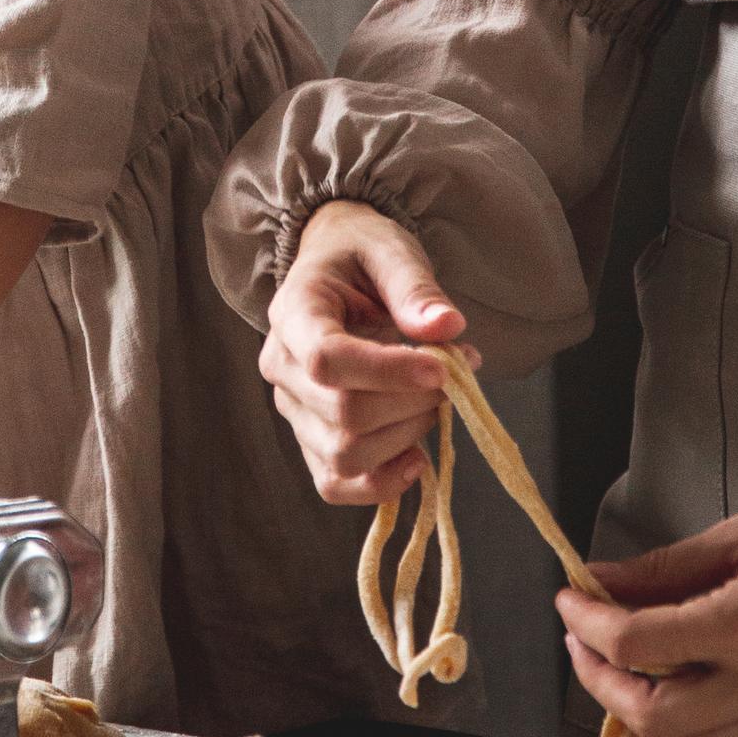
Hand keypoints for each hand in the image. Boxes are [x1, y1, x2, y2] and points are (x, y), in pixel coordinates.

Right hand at [260, 201, 478, 504]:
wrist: (337, 270)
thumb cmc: (361, 257)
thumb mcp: (390, 252)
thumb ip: (415, 289)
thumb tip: (447, 328)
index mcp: (294, 314)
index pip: (328, 360)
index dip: (389, 372)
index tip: (442, 368)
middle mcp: (282, 370)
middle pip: (344, 414)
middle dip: (413, 402)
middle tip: (454, 374)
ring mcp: (294, 411)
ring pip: (344, 455)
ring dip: (405, 437)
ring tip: (435, 402)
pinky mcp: (311, 440)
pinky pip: (335, 484)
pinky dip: (380, 484)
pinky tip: (416, 459)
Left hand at [554, 455, 737, 736]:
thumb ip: (666, 568)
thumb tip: (602, 582)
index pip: (639, 645)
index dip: (588, 625)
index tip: (571, 600)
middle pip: (654, 718)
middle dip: (603, 683)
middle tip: (585, 642)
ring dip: (646, 709)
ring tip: (629, 664)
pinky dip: (697, 713)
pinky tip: (687, 673)